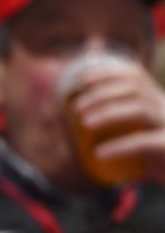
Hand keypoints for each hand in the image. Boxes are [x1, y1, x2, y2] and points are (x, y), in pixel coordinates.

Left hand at [71, 62, 164, 182]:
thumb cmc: (154, 159)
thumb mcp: (135, 138)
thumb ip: (114, 129)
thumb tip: (78, 127)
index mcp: (156, 102)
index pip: (136, 77)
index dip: (108, 73)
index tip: (81, 79)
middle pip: (135, 89)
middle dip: (102, 93)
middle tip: (76, 107)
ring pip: (140, 110)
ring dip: (108, 113)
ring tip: (84, 123)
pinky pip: (144, 143)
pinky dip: (119, 146)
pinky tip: (98, 153)